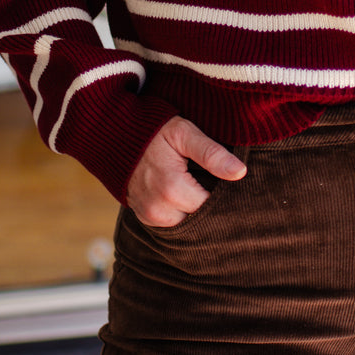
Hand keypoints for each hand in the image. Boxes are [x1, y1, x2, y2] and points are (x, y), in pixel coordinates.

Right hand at [126, 116, 246, 227]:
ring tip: (197, 184)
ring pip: (187, 223)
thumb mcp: (183, 133)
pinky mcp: (143, 217)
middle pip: (201, 219)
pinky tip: (183, 191)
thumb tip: (240, 172)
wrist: (113, 135)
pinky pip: (172, 222)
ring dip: (194, 208)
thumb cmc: (152, 130)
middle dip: (210, 204)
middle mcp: (158, 210)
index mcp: (172, 189)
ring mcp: (148, 216)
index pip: (213, 205)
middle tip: (214, 181)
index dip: (224, 194)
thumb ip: (211, 153)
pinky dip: (180, 210)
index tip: (228, 180)